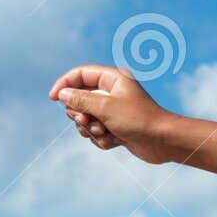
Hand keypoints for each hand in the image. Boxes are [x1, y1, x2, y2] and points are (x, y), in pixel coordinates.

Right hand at [49, 65, 179, 164]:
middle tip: (89, 121)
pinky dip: (102, 139)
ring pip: (85, 119)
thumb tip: (62, 94)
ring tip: (105, 132)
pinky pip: (96, 133)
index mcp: (113, 79)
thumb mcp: (105, 107)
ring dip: (91, 129)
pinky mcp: (115, 128)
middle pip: (78, 100)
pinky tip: (116, 141)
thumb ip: (81, 99)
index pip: (80, 74)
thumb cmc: (139, 120)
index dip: (65, 84)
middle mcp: (112, 93)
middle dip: (80, 114)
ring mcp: (113, 112)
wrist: (163, 142)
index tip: (53, 98)